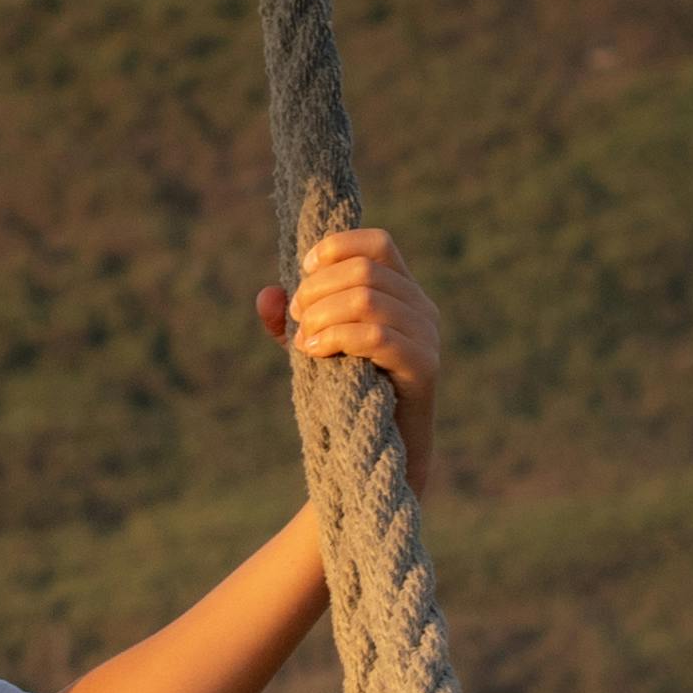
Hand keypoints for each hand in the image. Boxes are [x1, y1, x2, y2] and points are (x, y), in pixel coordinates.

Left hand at [261, 224, 444, 417]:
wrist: (381, 449)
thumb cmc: (349, 391)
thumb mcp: (313, 347)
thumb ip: (288, 321)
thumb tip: (267, 295)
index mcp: (401, 292)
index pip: (377, 243)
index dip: (336, 248)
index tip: (304, 271)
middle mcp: (421, 307)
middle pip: (364, 269)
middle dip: (317, 290)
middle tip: (296, 318)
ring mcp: (426, 335)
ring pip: (366, 299)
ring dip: (322, 315)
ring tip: (303, 340)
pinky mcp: (422, 366)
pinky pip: (374, 336)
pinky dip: (335, 338)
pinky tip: (314, 352)